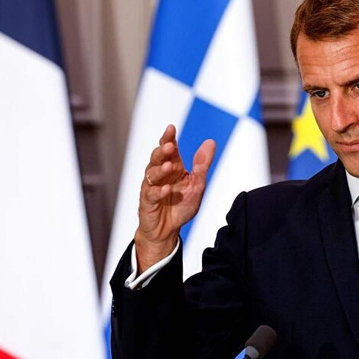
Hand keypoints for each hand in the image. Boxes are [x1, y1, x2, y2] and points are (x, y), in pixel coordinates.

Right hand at [135, 125, 215, 272]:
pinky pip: (152, 194)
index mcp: (172, 167)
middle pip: (157, 158)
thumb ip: (202, 164)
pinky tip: (167, 189)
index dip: (168, 138)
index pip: (168, 148)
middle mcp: (160, 175)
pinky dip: (159, 191)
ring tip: (169, 165)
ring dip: (160, 169)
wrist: (169, 230)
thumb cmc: (180, 205)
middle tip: (168, 145)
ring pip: (152, 174)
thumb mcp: (197, 184)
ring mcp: (152, 187)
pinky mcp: (148, 202)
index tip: (171, 128)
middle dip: (161, 151)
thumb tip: (210, 142)